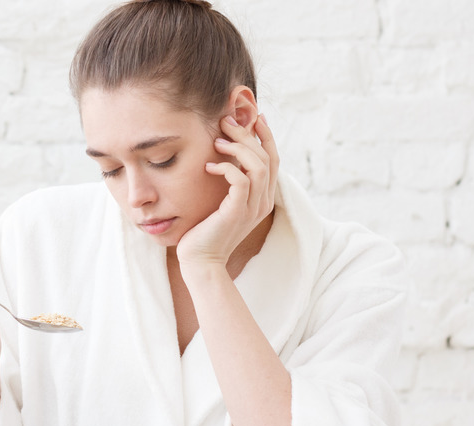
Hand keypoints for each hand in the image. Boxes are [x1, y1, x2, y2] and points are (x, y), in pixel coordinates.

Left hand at [177, 114, 279, 269]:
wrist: (201, 261)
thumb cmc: (206, 231)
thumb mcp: (222, 202)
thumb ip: (231, 182)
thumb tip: (225, 154)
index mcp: (263, 198)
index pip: (273, 160)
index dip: (266, 136)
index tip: (255, 117)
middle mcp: (263, 202)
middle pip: (268, 158)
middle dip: (249, 135)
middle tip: (227, 121)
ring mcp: (252, 208)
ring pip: (258, 166)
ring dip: (238, 148)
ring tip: (217, 142)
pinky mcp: (236, 212)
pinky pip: (241, 180)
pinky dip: (226, 168)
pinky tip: (209, 167)